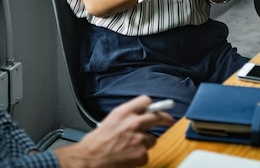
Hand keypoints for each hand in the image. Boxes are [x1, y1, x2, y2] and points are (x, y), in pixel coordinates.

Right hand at [54, 95, 173, 167]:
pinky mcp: (141, 154)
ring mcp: (139, 139)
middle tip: (169, 121)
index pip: (145, 101)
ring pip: (152, 139)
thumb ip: (126, 115)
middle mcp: (133, 123)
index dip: (152, 105)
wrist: (90, 158)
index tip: (158, 108)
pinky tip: (129, 155)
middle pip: (158, 116)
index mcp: (123, 112)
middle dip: (165, 119)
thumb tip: (139, 114)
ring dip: (145, 142)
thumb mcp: (110, 120)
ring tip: (132, 146)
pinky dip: (140, 156)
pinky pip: (147, 154)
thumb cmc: (96, 142)